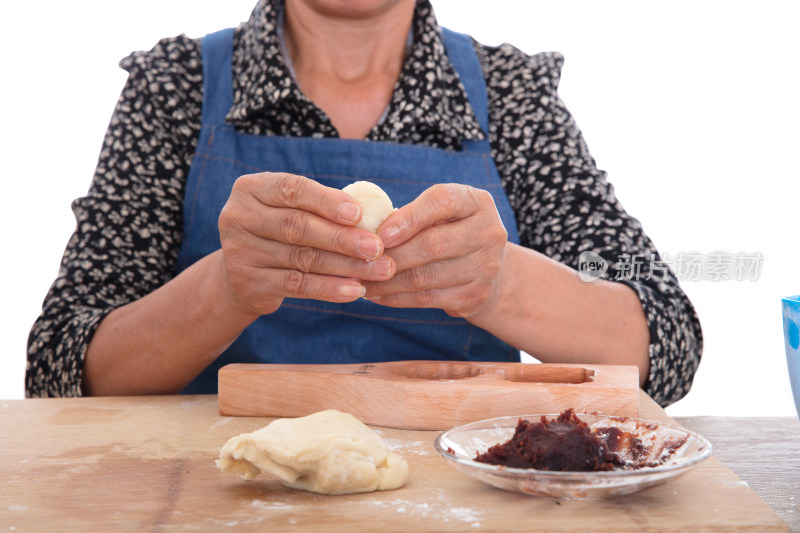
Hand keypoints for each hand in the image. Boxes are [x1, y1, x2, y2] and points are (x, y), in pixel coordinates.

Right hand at [217, 172, 395, 315]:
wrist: (241, 275)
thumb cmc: (279, 232)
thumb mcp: (289, 210)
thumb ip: (319, 207)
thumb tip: (371, 217)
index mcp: (250, 188)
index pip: (291, 190)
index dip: (327, 201)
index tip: (359, 214)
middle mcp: (238, 217)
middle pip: (298, 227)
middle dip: (342, 238)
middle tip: (377, 248)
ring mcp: (239, 252)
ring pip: (302, 258)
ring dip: (345, 266)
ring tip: (377, 270)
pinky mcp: (247, 283)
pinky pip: (296, 285)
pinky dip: (329, 288)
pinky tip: (354, 290)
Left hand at [363, 184, 507, 317]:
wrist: (489, 272)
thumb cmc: (451, 233)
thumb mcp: (442, 214)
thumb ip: (413, 215)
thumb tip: (368, 230)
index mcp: (478, 203)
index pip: (443, 202)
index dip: (409, 217)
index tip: (380, 234)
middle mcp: (488, 232)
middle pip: (434, 244)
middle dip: (393, 254)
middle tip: (362, 261)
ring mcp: (485, 267)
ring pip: (426, 276)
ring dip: (388, 281)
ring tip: (362, 280)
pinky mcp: (476, 295)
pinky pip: (427, 298)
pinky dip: (397, 298)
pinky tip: (377, 295)